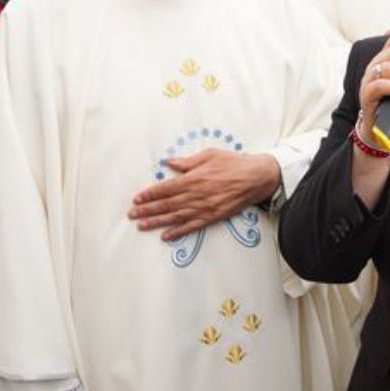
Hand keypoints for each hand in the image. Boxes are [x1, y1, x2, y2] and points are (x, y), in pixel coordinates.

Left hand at [129, 150, 280, 240]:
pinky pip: (192, 226)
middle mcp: (197, 194)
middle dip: (148, 210)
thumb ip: (188, 161)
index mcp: (194, 178)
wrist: (257, 177)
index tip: (137, 199)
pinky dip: (178, 232)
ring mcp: (205, 208)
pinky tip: (166, 235)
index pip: (166, 188)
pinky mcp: (213, 216)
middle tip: (132, 215)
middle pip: (167, 204)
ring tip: (142, 226)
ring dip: (157, 222)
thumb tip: (169, 163)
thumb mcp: (210, 154)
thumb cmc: (234, 163)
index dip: (150, 194)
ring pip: (176, 217)